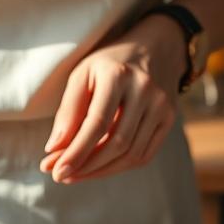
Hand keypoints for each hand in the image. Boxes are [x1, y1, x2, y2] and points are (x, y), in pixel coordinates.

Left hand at [40, 14, 187, 183]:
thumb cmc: (108, 65)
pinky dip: (119, 168)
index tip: (56, 172)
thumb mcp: (82, 76)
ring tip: (76, 174)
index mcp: (118, 75)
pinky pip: (144, 155)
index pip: (97, 124)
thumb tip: (54, 150)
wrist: (153, 48)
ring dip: (100, 171)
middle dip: (86, 166)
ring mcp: (162, 105)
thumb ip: (68, 112)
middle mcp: (145, 90)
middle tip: (62, 176)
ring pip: (131, 154)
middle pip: (116, 143)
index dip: (76, 152)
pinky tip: (99, 168)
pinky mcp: (169, 119)